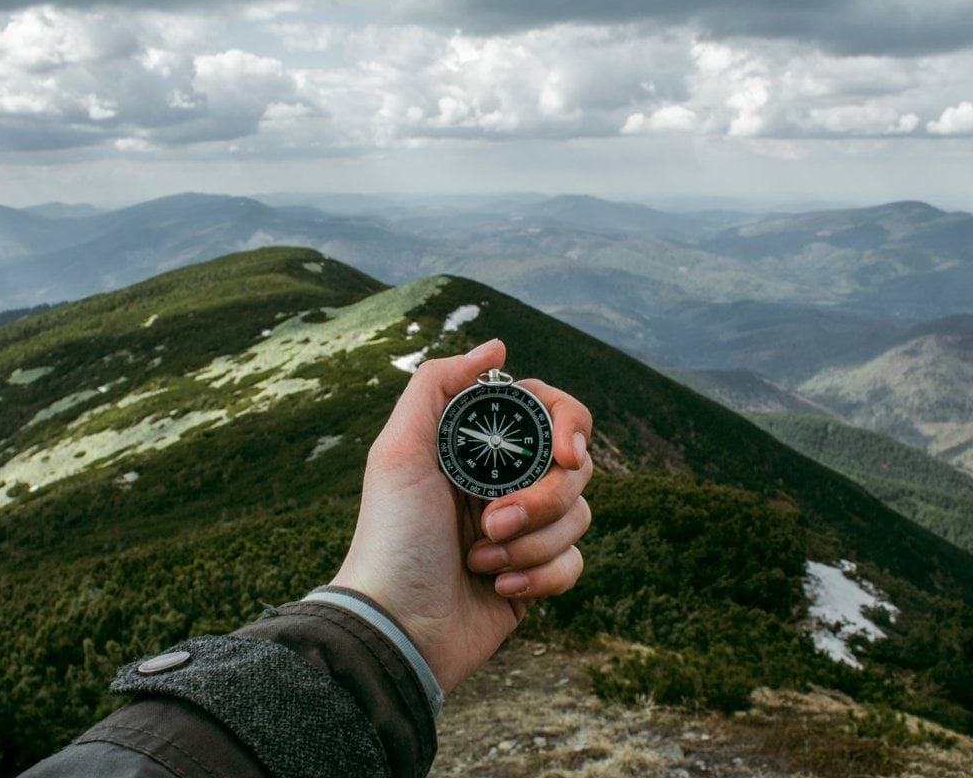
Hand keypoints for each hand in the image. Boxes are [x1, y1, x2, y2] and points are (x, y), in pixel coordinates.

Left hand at [331, 338, 593, 691]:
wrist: (397, 626)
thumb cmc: (392, 537)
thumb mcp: (399, 451)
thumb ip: (439, 385)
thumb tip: (497, 346)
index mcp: (479, 448)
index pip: (551, 414)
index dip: (569, 427)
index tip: (565, 455)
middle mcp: (505, 482)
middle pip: (575, 468)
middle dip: (540, 500)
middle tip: (493, 522)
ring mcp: (524, 530)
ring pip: (579, 516)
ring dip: (531, 544)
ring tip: (481, 561)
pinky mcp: (536, 576)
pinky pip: (575, 563)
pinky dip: (541, 577)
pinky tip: (499, 589)